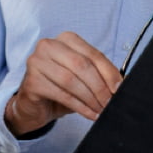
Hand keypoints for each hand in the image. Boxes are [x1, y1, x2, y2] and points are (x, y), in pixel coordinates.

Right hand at [4, 31, 120, 136]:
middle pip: (82, 65)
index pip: (93, 54)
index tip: (119, 88)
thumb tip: (120, 84)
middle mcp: (48, 46)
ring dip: (90, 98)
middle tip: (110, 102)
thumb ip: (98, 74)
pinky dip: (80, 106)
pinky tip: (89, 113)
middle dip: (100, 87)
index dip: (109, 72)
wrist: (35, 105)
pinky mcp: (32, 81)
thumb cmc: (60, 88)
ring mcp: (37, 62)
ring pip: (71, 80)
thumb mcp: (82, 77)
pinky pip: (61, 94)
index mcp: (65, 39)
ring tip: (101, 109)